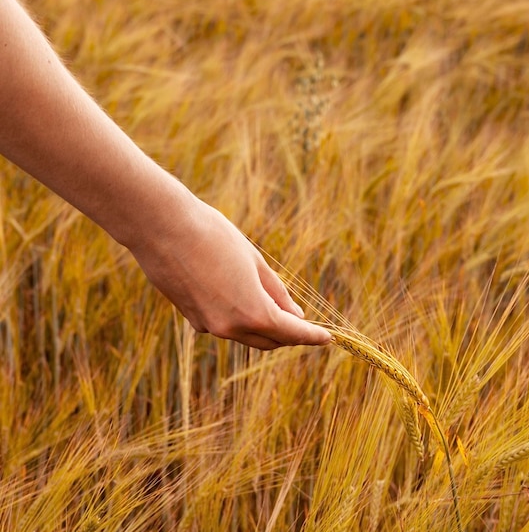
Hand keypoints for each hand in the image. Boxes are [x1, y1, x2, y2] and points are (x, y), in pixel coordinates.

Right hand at [129, 193, 330, 349]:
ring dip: (263, 326)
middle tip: (302, 320)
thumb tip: (295, 314)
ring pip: (245, 335)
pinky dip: (238, 318)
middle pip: (269, 340)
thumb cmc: (212, 236)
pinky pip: (223, 325)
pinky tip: (237, 296)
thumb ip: (276, 292)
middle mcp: (229, 327)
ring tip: (274, 305)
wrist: (161, 227)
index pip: (291, 333)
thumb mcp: (254, 261)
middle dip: (288, 333)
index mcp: (252, 312)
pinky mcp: (191, 317)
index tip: (327, 337)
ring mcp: (207, 326)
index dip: (312, 336)